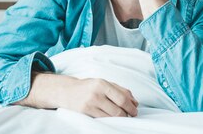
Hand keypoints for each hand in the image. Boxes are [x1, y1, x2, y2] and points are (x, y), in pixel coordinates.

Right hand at [18, 73, 138, 117]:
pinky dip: (110, 120)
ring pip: (111, 116)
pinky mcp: (85, 113)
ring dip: (120, 118)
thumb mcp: (104, 83)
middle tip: (131, 115)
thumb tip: (135, 101)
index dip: (131, 106)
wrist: (67, 91)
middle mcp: (96, 94)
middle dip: (127, 114)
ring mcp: (90, 104)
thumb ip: (120, 90)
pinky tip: (112, 118)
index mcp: (103, 84)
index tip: (135, 110)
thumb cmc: (89, 86)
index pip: (122, 98)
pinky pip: (102, 119)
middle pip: (118, 109)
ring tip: (123, 116)